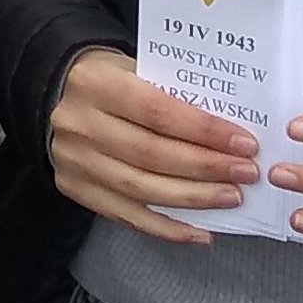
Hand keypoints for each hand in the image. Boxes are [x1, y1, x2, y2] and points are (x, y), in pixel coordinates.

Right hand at [48, 46, 257, 243]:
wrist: (57, 93)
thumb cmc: (112, 80)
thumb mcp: (137, 70)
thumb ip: (174, 97)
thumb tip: (230, 135)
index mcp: (94, 84)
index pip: (158, 112)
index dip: (204, 131)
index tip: (244, 144)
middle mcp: (78, 124)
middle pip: (151, 154)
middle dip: (206, 167)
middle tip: (246, 173)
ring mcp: (74, 160)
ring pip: (141, 189)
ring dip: (193, 198)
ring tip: (231, 197)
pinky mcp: (74, 189)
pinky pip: (127, 216)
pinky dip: (167, 229)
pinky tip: (200, 232)